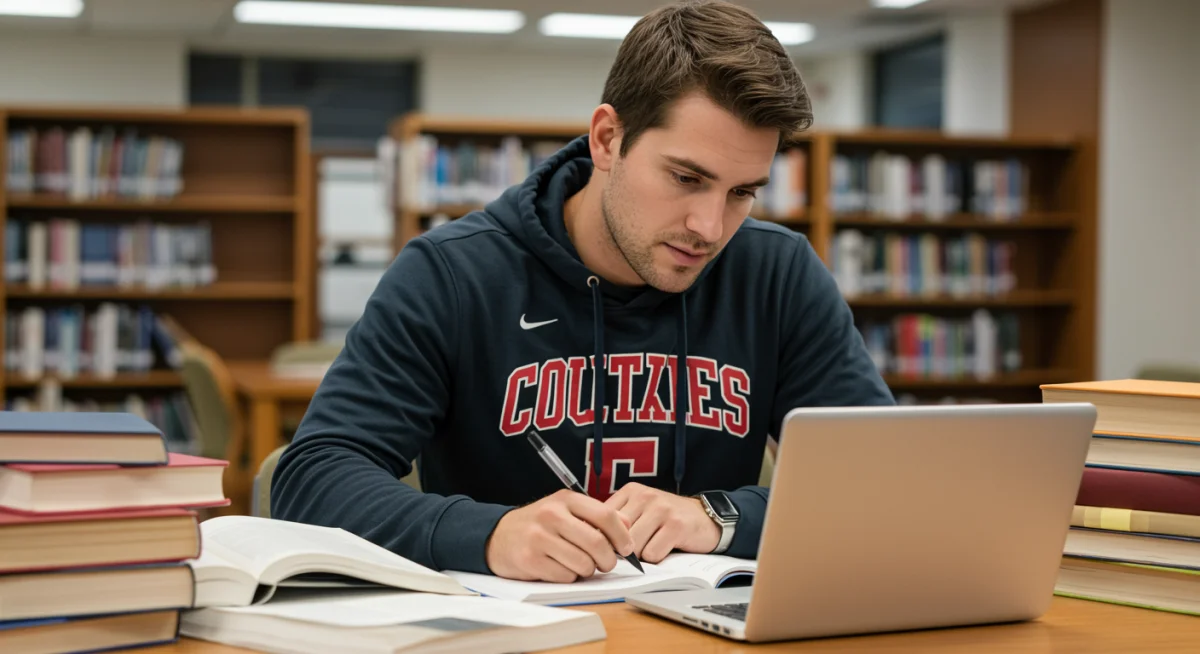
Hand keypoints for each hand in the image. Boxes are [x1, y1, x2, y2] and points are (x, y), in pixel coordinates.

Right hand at [486, 489, 634, 582]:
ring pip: (583, 564)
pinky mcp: (530, 560)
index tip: (626, 548)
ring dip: (588, 570)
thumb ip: (597, 515)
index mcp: (565, 499)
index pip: (606, 516)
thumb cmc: (539, 524)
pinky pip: (565, 576)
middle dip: (608, 560)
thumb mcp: (566, 509)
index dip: (622, 536)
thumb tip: (628, 526)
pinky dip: (569, 577)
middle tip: (606, 564)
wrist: (497, 535)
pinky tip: (561, 567)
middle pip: (597, 544)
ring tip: (580, 564)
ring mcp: (539, 538)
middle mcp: (552, 515)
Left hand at [604, 483, 720, 562]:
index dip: (606, 538)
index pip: (603, 520)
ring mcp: (661, 509)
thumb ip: (618, 521)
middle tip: (637, 549)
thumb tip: (591, 540)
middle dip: (624, 549)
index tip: (614, 545)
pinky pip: (652, 553)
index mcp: (631, 491)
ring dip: (642, 554)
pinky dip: (657, 558)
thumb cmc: (666, 519)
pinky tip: (666, 548)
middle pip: (618, 536)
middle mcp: (645, 496)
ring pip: (634, 546)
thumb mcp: (639, 511)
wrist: (705, 518)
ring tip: (654, 545)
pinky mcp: (676, 526)